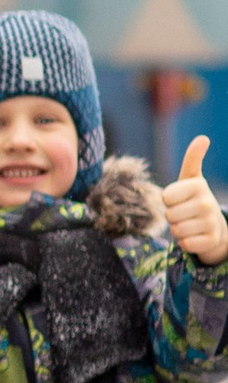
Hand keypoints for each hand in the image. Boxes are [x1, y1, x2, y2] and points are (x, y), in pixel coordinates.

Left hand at [164, 135, 227, 265]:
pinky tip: (195, 236)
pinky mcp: (211, 240)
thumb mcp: (191, 179)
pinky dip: (185, 243)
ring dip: (178, 230)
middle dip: (173, 217)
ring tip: (190, 224)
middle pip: (169, 215)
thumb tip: (203, 138)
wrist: (215, 225)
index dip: (168, 201)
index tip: (180, 199)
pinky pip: (185, 244)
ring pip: (176, 230)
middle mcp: (208, 203)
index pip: (166, 198)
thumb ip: (193, 159)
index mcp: (198, 186)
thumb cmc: (194, 199)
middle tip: (185, 214)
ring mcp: (211, 222)